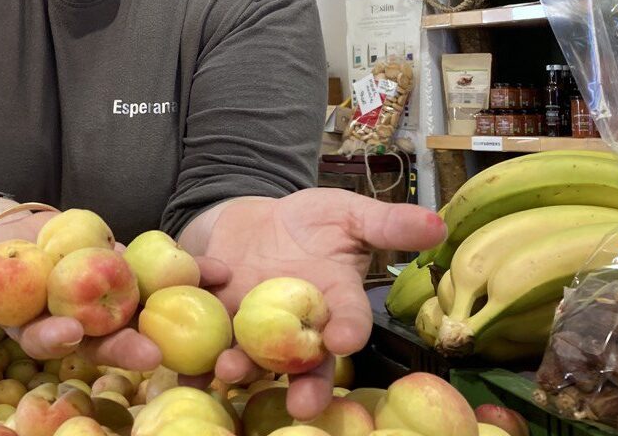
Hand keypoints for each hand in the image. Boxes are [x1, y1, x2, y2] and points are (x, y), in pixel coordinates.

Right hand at [0, 213, 229, 371]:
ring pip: (143, 311)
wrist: (12, 237)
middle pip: (107, 337)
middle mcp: (82, 324)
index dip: (60, 339)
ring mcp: (111, 302)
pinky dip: (192, 274)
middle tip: (152, 351)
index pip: (53, 341)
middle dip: (129, 344)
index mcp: (43, 330)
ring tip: (202, 306)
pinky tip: (221, 271)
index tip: (70, 334)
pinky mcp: (132, 276)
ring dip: (176, 313)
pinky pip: (163, 276)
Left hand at [199, 190, 445, 419]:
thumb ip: (385, 224)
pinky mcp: (217, 319)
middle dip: (304, 386)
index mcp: (334, 301)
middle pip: (305, 364)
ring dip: (241, 370)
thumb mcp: (346, 213)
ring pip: (253, 358)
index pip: (349, 323)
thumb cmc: (312, 221)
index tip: (342, 341)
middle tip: (300, 403)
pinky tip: (180, 367)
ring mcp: (255, 327)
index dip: (347, 333)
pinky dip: (192, 355)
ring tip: (229, 374)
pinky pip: (205, 339)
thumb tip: (437, 225)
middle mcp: (298, 326)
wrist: (255, 221)